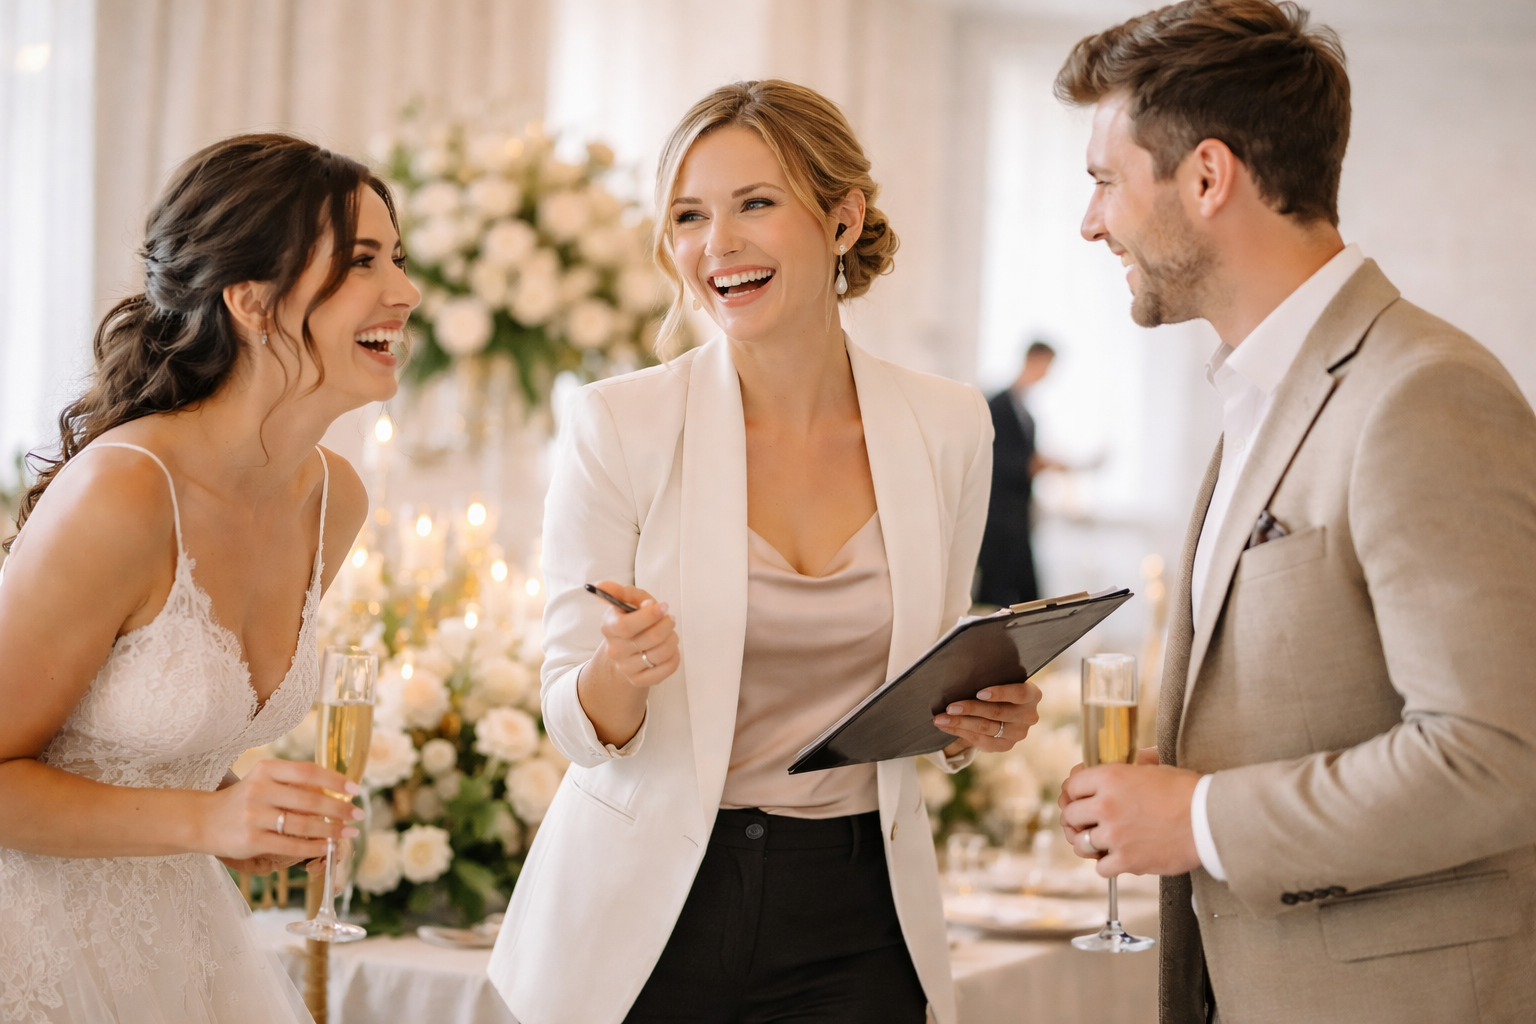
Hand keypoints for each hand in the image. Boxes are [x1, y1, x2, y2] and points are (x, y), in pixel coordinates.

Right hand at [200, 759, 361, 865]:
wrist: (201, 820)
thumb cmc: (243, 800)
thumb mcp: (263, 781)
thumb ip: (293, 783)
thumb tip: (336, 792)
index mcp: (266, 770)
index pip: (307, 771)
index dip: (335, 780)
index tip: (355, 789)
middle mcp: (260, 790)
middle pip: (309, 799)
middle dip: (339, 809)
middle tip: (358, 815)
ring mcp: (254, 816)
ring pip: (303, 824)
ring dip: (331, 830)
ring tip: (348, 833)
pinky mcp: (251, 840)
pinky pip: (289, 844)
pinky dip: (312, 847)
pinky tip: (326, 847)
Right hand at [586, 582, 679, 689]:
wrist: (627, 651)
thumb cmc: (632, 620)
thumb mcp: (629, 602)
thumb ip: (621, 592)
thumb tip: (601, 586)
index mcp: (609, 627)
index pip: (626, 626)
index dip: (648, 616)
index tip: (663, 606)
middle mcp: (615, 650)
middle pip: (649, 639)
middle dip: (666, 625)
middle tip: (670, 619)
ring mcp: (626, 667)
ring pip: (660, 654)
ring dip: (672, 640)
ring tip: (669, 633)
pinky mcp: (639, 680)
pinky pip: (666, 669)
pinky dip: (674, 656)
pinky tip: (670, 649)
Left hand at [933, 680, 1041, 754]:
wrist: (1004, 707)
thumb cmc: (999, 685)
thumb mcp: (1001, 678)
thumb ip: (990, 676)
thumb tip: (960, 667)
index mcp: (1032, 695)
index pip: (1019, 693)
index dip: (999, 693)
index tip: (979, 692)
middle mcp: (1029, 716)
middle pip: (997, 713)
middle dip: (971, 709)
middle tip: (949, 707)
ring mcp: (1019, 733)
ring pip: (986, 728)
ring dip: (960, 723)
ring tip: (941, 718)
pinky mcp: (1006, 746)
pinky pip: (982, 741)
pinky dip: (962, 733)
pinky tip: (947, 727)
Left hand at [1057, 751, 1201, 875]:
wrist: (1209, 820)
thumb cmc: (1186, 791)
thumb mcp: (1152, 768)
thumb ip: (1126, 768)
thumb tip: (1114, 765)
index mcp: (1109, 778)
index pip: (1071, 786)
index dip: (1075, 793)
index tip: (1080, 799)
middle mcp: (1105, 805)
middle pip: (1070, 816)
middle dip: (1077, 819)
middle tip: (1088, 823)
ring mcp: (1114, 835)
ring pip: (1080, 844)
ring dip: (1088, 844)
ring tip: (1101, 842)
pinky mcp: (1126, 861)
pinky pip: (1100, 868)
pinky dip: (1107, 865)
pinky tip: (1118, 857)